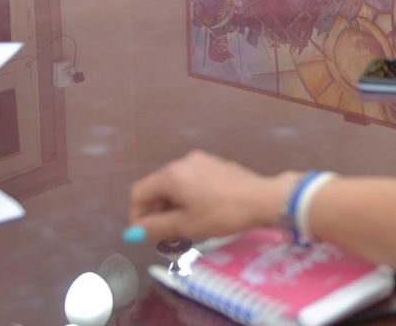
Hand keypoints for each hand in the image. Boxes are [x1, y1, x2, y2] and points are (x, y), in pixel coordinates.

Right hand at [129, 150, 294, 242]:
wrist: (263, 199)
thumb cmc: (221, 213)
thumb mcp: (185, 225)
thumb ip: (155, 228)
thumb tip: (131, 233)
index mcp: (172, 174)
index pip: (140, 193)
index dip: (138, 216)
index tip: (147, 235)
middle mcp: (184, 162)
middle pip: (157, 188)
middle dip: (157, 212)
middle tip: (167, 235)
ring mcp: (202, 161)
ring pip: (175, 185)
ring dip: (173, 206)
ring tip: (185, 227)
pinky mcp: (216, 165)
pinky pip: (192, 181)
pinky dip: (188, 197)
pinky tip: (201, 213)